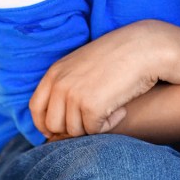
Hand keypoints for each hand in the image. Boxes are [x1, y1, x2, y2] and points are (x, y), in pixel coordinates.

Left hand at [29, 20, 169, 139]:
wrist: (144, 47)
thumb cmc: (118, 56)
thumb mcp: (82, 65)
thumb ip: (66, 86)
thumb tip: (57, 123)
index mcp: (54, 72)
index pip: (36, 108)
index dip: (45, 124)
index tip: (60, 129)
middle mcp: (60, 84)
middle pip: (54, 125)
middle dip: (74, 127)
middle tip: (95, 114)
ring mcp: (74, 95)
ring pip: (75, 132)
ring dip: (94, 125)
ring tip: (111, 106)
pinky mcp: (91, 107)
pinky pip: (95, 131)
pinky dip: (109, 124)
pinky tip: (120, 108)